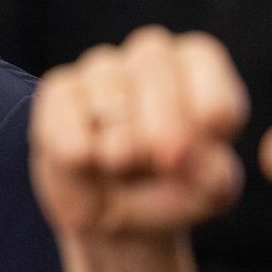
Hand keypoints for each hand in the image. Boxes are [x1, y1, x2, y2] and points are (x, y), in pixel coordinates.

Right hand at [31, 27, 248, 238]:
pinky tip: (86, 161)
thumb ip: (212, 175)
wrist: (113, 215)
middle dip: (160, 132)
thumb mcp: (206, 194)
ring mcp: (101, 69)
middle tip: (156, 166)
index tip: (192, 159)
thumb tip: (181, 154)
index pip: (208, 82)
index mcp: (200, 68)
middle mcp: (152, 55)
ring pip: (109, 93)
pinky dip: (79, 149)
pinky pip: (66, 112)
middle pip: (156, 69)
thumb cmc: (169, 191)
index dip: (202, 132)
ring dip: (118, 144)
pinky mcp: (59, 90)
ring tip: (119, 164)